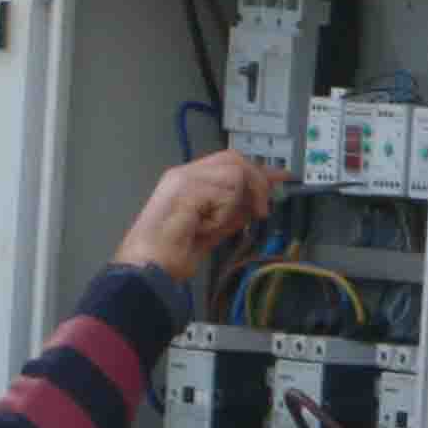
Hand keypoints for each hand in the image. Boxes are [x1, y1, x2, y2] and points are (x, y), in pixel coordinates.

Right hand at [115, 151, 284, 279]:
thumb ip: (231, 214)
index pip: (228, 163)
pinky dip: (223, 214)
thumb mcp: (211, 232)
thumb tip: (253, 206)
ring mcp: (184, 178)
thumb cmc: (170, 255)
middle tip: (262, 210)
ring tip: (212, 226)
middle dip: (256, 182)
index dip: (257, 170)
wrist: (147, 268)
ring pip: (235, 175)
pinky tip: (203, 227)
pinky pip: (226, 193)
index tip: (280, 178)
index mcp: (186, 181)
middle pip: (234, 159)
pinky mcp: (188, 187)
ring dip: (234, 205)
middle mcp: (184, 173)